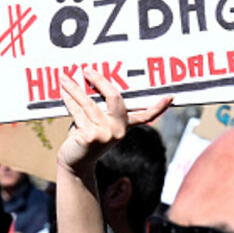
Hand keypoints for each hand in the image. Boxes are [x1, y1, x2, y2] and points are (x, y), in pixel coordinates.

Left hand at [56, 67, 170, 174]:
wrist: (75, 162)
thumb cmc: (87, 137)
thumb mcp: (98, 122)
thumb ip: (100, 108)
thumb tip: (90, 79)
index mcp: (125, 126)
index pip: (145, 116)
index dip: (159, 107)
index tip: (171, 97)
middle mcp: (118, 130)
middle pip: (114, 98)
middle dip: (100, 81)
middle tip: (88, 70)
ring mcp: (105, 134)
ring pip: (89, 104)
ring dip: (74, 89)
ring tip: (64, 78)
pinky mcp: (90, 137)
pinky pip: (77, 112)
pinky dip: (68, 100)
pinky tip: (62, 91)